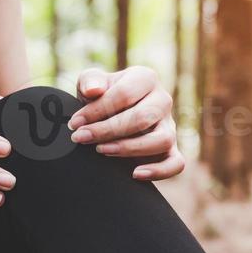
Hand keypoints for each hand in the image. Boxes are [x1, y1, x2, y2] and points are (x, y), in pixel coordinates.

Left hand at [67, 66, 185, 180]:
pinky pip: (176, 163)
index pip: (124, 94)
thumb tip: (93, 90)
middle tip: (82, 138)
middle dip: (107, 130)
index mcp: (146, 78)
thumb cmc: (102, 98)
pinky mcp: (171, 149)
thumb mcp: (92, 84)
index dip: (97, 110)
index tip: (75, 124)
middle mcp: (163, 100)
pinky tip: (135, 174)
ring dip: (129, 148)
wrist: (110, 115)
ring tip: (102, 151)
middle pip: (142, 118)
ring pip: (161, 140)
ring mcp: (170, 126)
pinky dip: (159, 171)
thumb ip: (89, 80)